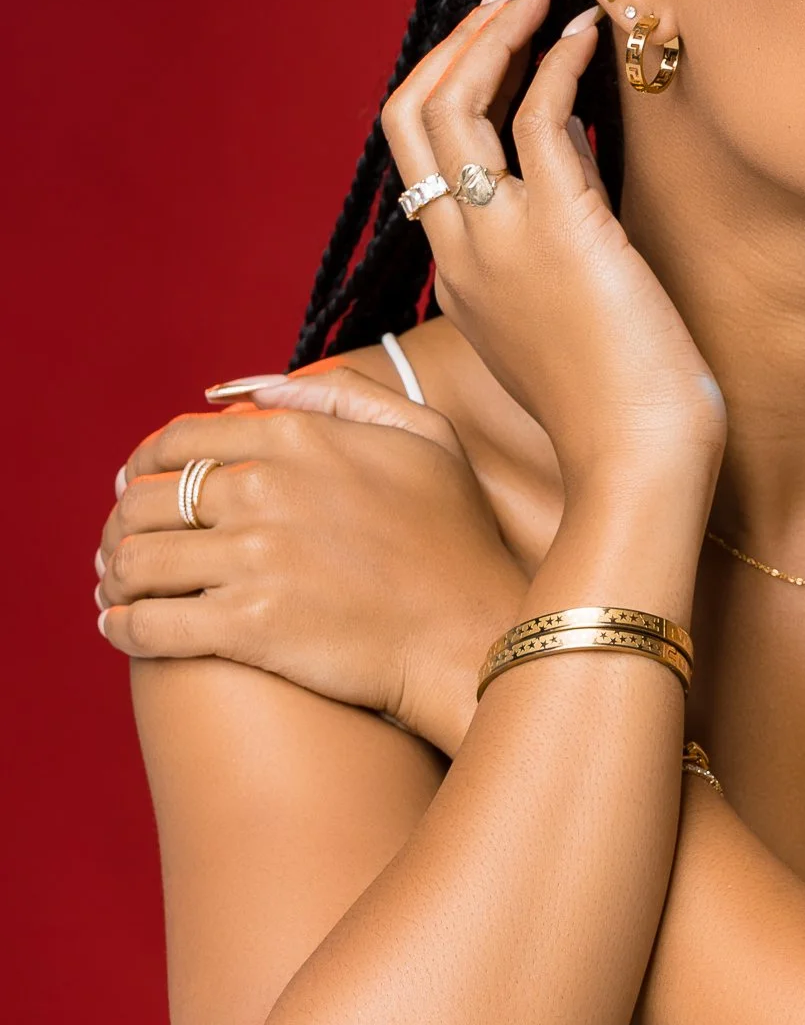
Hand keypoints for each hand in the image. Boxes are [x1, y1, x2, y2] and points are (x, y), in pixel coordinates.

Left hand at [96, 369, 528, 754]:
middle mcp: (264, 489)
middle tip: (124, 545)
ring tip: (118, 589)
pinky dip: (121, 626)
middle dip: (123, 522)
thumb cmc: (455, 538)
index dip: (144, 465)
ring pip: (134, 559)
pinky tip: (122, 627)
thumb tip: (259, 390)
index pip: (178, 441)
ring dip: (114, 574)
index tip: (138, 486)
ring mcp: (253, 559)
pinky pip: (148, 625)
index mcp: (297, 438)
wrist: (470, 633)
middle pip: (145, 499)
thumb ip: (343, 395)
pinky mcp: (246, 627)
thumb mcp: (424, 436)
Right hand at [382, 0, 725, 490]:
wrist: (639, 465)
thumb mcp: (566, 320)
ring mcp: (501, 240)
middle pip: (409, 114)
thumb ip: (556, 245)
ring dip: (494, 31)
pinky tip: (591, 36)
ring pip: (452, 103)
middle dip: (456, 39)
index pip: (424, 157)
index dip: (456, 85)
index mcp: (457, 278)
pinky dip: (559, 63)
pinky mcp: (561, 230)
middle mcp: (461, 252)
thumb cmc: (623, 409)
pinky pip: (540, 118)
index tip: (500, 43)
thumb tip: (579, 169)